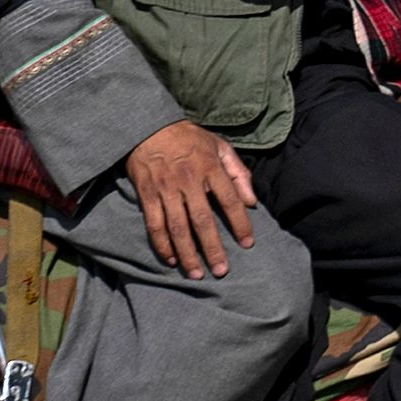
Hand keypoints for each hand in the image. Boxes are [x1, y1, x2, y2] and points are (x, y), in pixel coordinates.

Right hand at [125, 120, 256, 278]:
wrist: (149, 126)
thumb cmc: (189, 138)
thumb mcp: (219, 146)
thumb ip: (238, 172)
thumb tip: (252, 201)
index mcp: (210, 167)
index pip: (230, 200)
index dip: (240, 223)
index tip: (247, 243)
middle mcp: (188, 180)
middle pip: (202, 220)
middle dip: (212, 248)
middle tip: (221, 270)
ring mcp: (166, 188)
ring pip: (178, 228)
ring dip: (187, 254)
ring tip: (196, 274)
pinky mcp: (147, 194)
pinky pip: (155, 225)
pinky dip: (162, 244)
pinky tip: (171, 260)